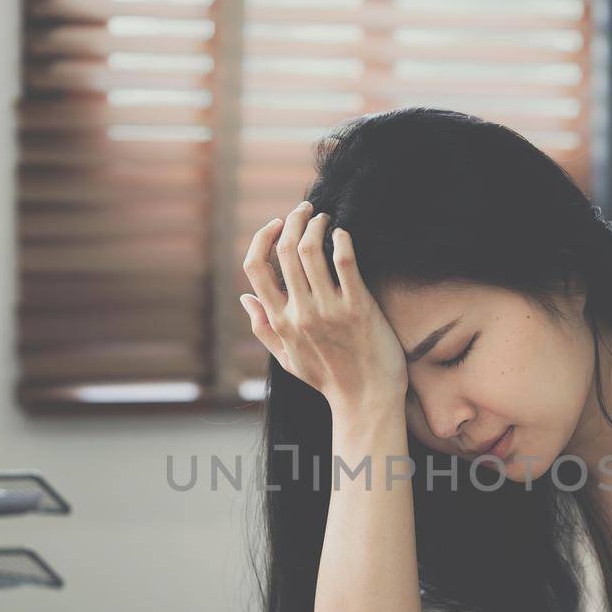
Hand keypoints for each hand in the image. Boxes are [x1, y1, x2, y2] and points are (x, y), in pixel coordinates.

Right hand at [239, 201, 407, 416]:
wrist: (366, 400)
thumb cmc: (328, 379)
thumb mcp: (287, 359)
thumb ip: (262, 328)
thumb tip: (244, 298)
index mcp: (279, 321)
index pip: (255, 268)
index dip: (261, 237)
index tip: (275, 225)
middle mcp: (300, 313)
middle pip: (284, 249)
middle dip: (293, 220)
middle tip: (305, 210)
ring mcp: (329, 310)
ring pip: (311, 249)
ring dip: (316, 224)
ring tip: (324, 218)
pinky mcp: (359, 308)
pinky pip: (345, 262)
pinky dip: (341, 239)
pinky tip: (343, 234)